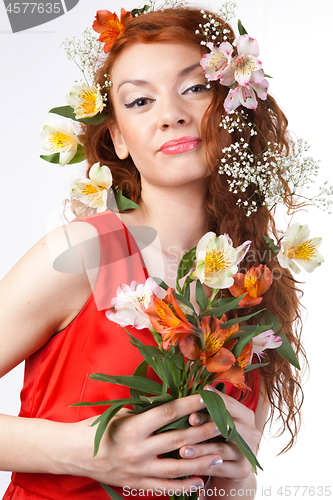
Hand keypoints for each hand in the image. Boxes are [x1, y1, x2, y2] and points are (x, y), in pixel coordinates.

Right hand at [68, 393, 229, 490]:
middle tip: (223, 426)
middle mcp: (138, 449)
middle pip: (179, 439)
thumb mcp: (122, 412)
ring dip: (201, 461)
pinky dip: (184, 485)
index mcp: (134, 426)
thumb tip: (173, 402)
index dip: (191, 404)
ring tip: (220, 456)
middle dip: (204, 431)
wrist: (75, 454)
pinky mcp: (137, 484)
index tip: (208, 398)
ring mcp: (139, 470)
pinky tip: (200, 481)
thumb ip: (147, 410)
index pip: (169, 412)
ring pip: (177, 467)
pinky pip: (165, 487)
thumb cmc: (100, 427)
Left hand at [178, 386, 261, 482]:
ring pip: (221, 449)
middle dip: (207, 421)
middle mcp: (252, 433)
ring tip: (182, 448)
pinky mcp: (243, 471)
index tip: (198, 394)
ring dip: (200, 448)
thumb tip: (196, 393)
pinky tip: (188, 464)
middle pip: (228, 425)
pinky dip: (201, 465)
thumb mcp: (216, 422)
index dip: (214, 399)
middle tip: (190, 419)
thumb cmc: (217, 438)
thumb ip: (210, 409)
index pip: (230, 404)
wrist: (228, 470)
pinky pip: (219, 468)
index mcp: (246, 416)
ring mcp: (249, 454)